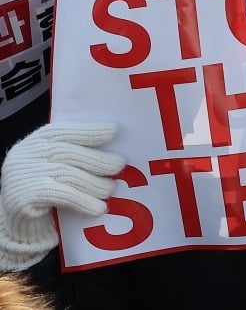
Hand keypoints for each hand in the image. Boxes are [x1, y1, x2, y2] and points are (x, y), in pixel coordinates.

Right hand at [0, 123, 123, 269]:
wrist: (17, 223)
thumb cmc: (43, 188)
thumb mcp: (51, 165)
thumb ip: (72, 154)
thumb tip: (112, 152)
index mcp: (35, 142)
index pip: (63, 131)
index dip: (88, 131)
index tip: (114, 131)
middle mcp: (25, 155)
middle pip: (67, 153)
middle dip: (97, 159)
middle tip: (119, 165)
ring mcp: (22, 176)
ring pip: (67, 174)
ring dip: (95, 183)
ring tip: (110, 189)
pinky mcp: (24, 199)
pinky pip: (62, 196)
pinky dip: (84, 201)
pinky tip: (99, 207)